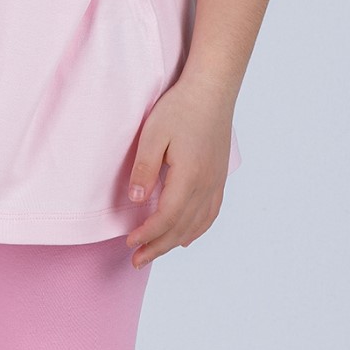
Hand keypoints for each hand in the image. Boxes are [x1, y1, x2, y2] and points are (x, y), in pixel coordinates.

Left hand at [124, 73, 234, 267]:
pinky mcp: (220, 176)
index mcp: (189, 177)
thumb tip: (135, 201)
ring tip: (157, 251)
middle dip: (158, 246)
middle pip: (181, 228)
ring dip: (176, 242)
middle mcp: (206, 185)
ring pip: (197, 224)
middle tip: (137, 260)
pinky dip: (198, 229)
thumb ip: (143, 168)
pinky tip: (188, 237)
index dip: (147, 234)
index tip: (129, 242)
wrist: (212, 89)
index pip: (166, 218)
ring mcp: (216, 182)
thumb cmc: (180, 108)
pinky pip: (211, 213)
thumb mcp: (153, 134)